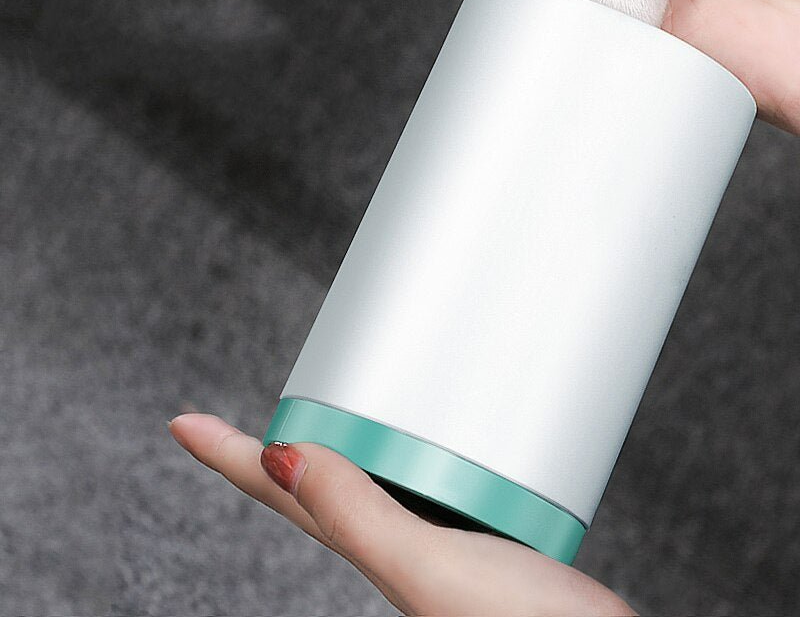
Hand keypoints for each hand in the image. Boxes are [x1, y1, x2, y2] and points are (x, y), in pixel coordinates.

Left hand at [169, 413, 635, 615]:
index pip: (278, 489)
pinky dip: (421, 443)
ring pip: (377, 470)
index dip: (227, 454)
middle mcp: (394, 540)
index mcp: (369, 545)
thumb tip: (281, 456)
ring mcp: (436, 536)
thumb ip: (357, 519)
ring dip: (353, 434)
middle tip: (267, 396)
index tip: (184, 423)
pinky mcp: (480, 529)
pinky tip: (438, 430)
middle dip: (287, 436)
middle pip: (320, 476)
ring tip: (341, 400)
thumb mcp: (429, 572)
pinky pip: (432, 472)